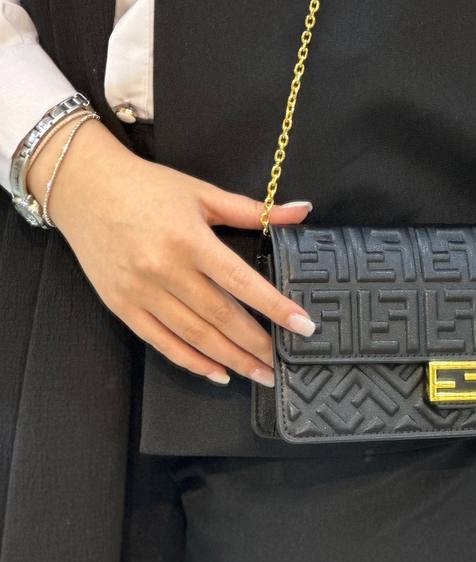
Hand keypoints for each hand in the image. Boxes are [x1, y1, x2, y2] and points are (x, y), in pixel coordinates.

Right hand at [34, 118, 315, 385]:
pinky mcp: (121, 306)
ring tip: (260, 374)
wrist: (85, 187)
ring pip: (193, 336)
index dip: (275, 307)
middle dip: (256, 345)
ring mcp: (141, 292)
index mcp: (190, 240)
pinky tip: (217, 372)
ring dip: (230, 359)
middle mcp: (165, 270)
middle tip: (284, 364)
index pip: (241, 282)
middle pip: (220, 317)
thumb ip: (254, 210)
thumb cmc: (148, 187)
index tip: (304, 326)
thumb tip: (302, 210)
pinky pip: (160, 342)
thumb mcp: (203, 192)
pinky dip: (190, 361)